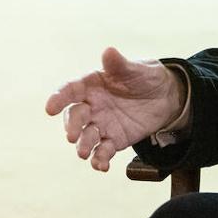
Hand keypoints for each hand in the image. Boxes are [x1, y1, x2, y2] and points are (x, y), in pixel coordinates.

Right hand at [45, 47, 186, 171]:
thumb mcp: (139, 68)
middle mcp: (91, 105)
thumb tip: (108, 51)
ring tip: (84, 153)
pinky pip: (103, 151)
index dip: (58, 98)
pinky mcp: (114, 139)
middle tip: (72, 136)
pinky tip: (102, 167)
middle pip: (74, 117)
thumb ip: (121, 64)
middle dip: (71, 126)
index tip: (50, 108)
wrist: (167, 96)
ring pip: (85, 137)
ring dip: (83, 146)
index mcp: (92, 84)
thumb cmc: (147, 76)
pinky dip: (100, 160)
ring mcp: (101, 124)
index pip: (70, 90)